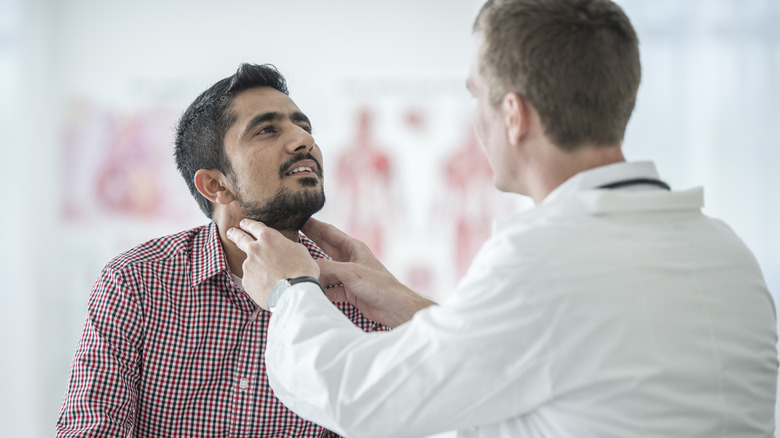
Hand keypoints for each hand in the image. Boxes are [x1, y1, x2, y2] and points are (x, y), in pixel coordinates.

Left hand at [227, 219, 319, 309]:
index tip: (243, 223)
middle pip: (240, 238)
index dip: (248, 224)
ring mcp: (248, 266)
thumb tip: (282, 249)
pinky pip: (251, 279)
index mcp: (268, 238)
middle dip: (234, 234)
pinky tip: (267, 286)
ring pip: (249, 263)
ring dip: (255, 266)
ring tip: (269, 276)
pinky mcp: (246, 282)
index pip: (254, 226)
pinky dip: (257, 281)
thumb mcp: (299, 250)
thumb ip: (285, 246)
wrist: (294, 294)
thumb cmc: (302, 271)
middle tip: (230, 232)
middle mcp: (254, 250)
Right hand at [302, 218, 435, 326]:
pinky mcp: (349, 291)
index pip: (330, 233)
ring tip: (295, 265)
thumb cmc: (379, 286)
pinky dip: (321, 289)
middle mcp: (350, 260)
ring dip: (313, 269)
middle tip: (291, 235)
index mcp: (354, 248)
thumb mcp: (351, 273)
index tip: (299, 218)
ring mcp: (349, 276)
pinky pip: (330, 288)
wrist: (394, 308)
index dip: (314, 225)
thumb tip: (305, 268)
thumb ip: (327, 268)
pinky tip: (310, 290)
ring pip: (326, 270)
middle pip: (326, 248)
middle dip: (309, 242)